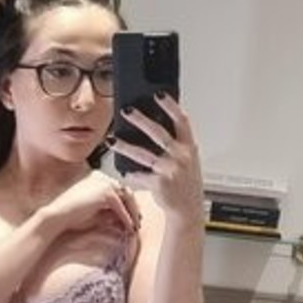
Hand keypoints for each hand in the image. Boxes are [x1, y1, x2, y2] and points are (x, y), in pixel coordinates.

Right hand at [40, 170, 140, 239]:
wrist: (57, 217)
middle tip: (138, 221)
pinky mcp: (106, 193)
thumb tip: (125, 216)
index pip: (118, 188)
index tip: (131, 214)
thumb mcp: (94, 210)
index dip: (126, 202)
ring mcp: (104, 183)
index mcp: (96, 177)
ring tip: (135, 227)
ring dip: (132, 213)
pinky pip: (121, 208)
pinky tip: (129, 229)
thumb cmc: (71, 216)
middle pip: (125, 191)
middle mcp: (101, 176)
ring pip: (126, 198)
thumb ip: (109, 210)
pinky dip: (127, 218)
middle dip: (132, 207)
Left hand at [111, 97, 203, 227]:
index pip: (181, 121)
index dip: (170, 106)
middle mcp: (181, 157)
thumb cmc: (185, 183)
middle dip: (141, 120)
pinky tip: (124, 171)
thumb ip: (176, 143)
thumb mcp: (188, 159)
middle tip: (126, 110)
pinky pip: (140, 175)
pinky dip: (131, 174)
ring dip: (125, 146)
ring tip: (112, 140)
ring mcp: (170, 170)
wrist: (187, 209)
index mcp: (190, 147)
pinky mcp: (159, 184)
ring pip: (143, 154)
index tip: (158, 94)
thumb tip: (155, 123)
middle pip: (159, 133)